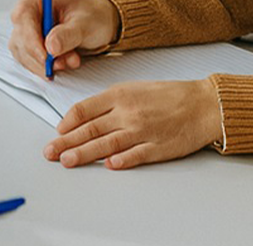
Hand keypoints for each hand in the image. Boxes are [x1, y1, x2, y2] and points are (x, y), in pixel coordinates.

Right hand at [7, 0, 119, 73]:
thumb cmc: (93, 14)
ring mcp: (28, 29)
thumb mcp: (85, 22)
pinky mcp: (31, 44)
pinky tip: (62, 63)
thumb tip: (51, 46)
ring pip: (23, 53)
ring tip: (68, 61)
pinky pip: (29, 60)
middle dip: (41, 56)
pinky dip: (45, 66)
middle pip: (20, 38)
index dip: (30, 38)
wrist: (100, 22)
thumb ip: (68, 34)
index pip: (22, 16)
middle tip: (61, 63)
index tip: (45, 55)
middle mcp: (29, 11)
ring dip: (44, 63)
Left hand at [43, 79, 220, 168]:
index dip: (68, 122)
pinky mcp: (158, 147)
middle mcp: (128, 112)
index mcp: (120, 95)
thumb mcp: (134, 88)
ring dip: (85, 153)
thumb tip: (84, 117)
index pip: (85, 108)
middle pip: (91, 128)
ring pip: (108, 143)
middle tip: (50, 152)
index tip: (57, 132)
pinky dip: (122, 160)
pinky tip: (109, 165)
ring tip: (68, 161)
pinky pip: (137, 154)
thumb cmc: (168, 96)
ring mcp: (143, 130)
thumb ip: (108, 102)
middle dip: (67, 142)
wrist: (202, 104)